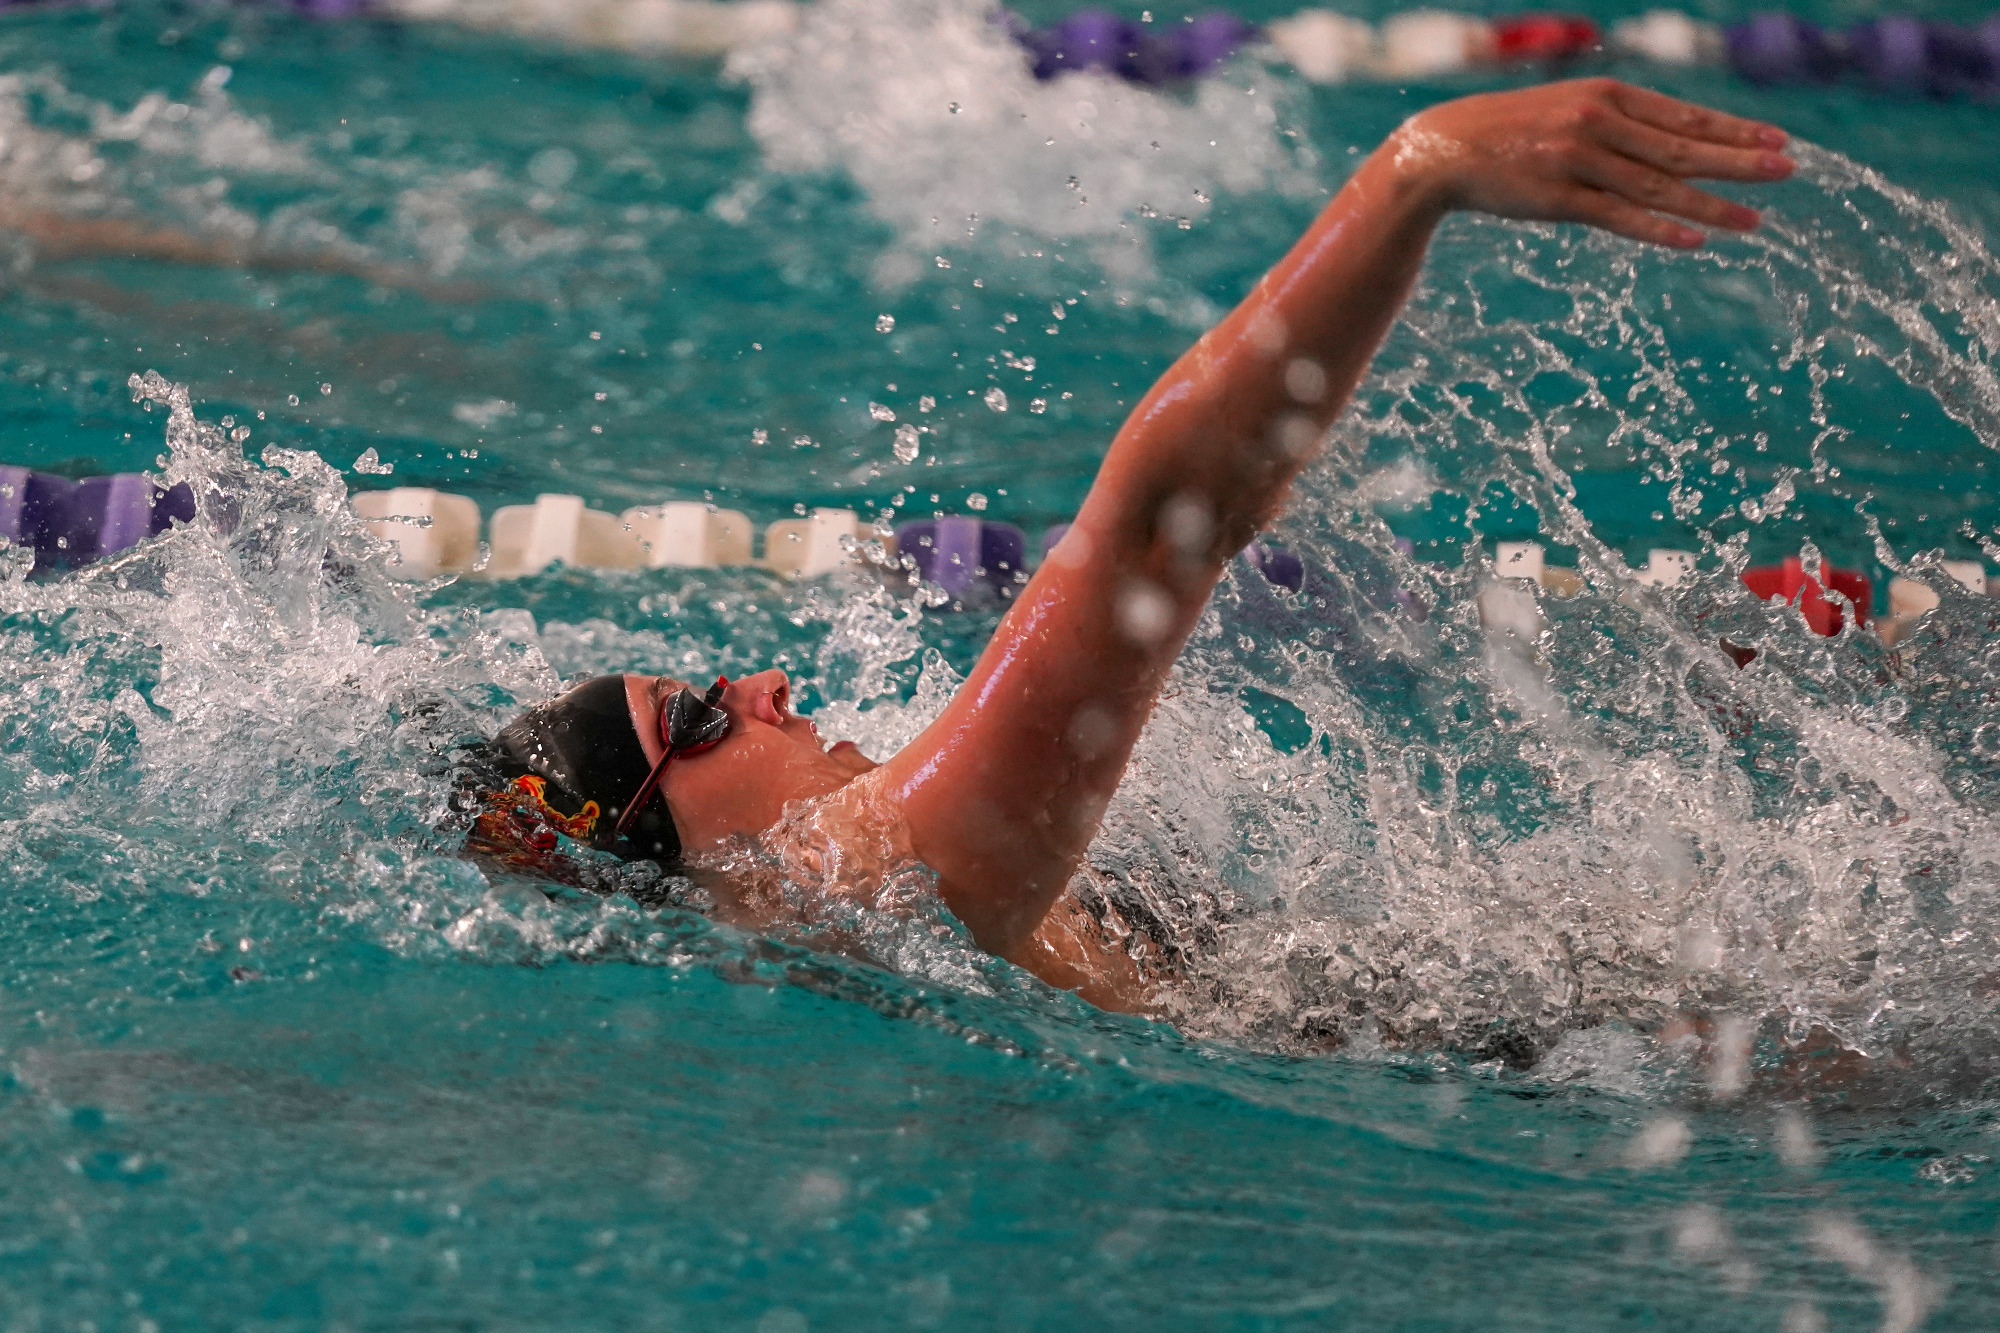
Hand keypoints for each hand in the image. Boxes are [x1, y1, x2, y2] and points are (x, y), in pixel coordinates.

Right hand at [1389, 79, 1794, 247]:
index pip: (1684, 116)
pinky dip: (1659, 228)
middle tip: (1787, 171)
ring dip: (1711, 205)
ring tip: (1754, 220)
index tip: (1778, 141)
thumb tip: (1671, 140)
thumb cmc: (1510, 133)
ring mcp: (1578, 161)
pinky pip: (1618, 216)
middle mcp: (1598, 123)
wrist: (1443, 150)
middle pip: (1682, 148)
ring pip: (1658, 186)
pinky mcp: (1557, 198)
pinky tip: (1695, 239)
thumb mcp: (1568, 111)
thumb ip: (1616, 122)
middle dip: (1739, 162)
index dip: (1734, 130)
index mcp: (1607, 97)